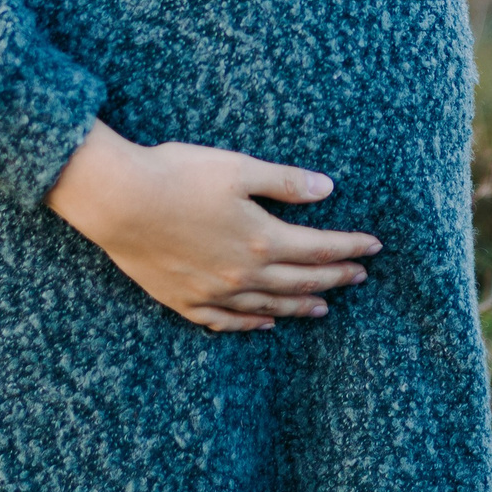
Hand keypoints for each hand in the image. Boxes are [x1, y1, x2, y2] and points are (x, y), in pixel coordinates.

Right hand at [43, 121, 381, 331]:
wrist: (117, 201)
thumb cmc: (177, 175)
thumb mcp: (238, 168)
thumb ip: (284, 182)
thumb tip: (328, 189)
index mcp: (261, 238)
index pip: (319, 248)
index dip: (350, 247)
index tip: (374, 247)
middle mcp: (243, 273)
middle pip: (300, 281)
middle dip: (335, 277)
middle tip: (360, 276)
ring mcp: (212, 292)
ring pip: (269, 306)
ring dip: (300, 306)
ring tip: (324, 307)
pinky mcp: (183, 299)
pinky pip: (225, 321)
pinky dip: (251, 323)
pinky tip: (263, 323)